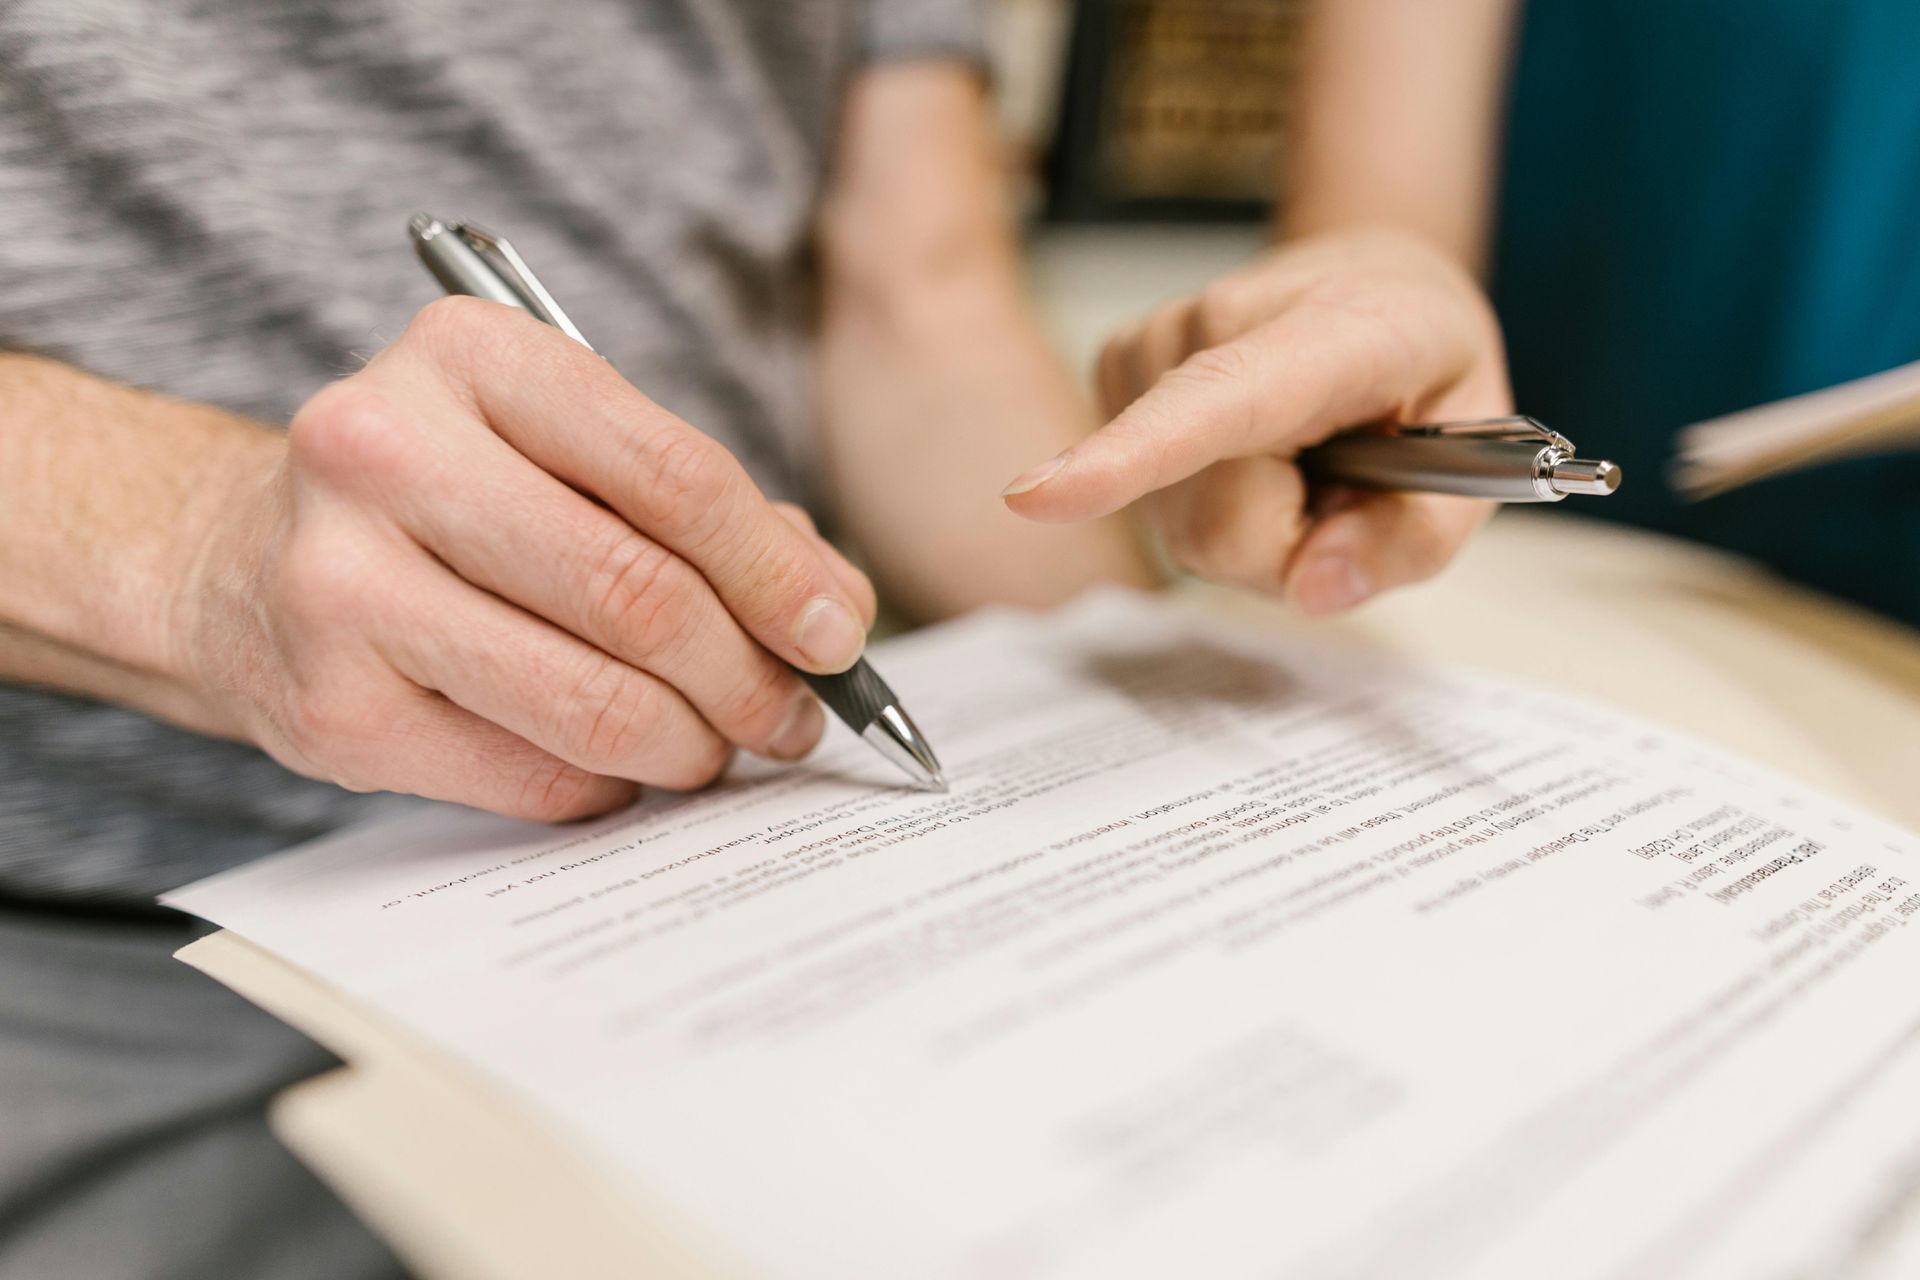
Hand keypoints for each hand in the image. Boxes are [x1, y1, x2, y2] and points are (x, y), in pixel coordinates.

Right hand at [182, 297, 875, 820]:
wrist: (245, 565)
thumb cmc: (449, 503)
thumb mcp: (564, 452)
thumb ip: (704, 513)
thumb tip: (833, 615)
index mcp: (472, 355)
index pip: (675, 476)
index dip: (778, 574)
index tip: (835, 637)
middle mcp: (387, 451)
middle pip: (641, 595)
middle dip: (750, 677)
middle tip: (793, 717)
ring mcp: (345, 584)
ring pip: (594, 701)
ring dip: (691, 745)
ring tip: (716, 746)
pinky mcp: (332, 708)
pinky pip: (533, 774)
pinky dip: (609, 784)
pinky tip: (619, 766)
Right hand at [1000, 230, 1510, 613]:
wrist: (1370, 276)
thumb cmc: (1421, 366)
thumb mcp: (1479, 455)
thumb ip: (1410, 538)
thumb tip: (1314, 589)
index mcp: (1335, 331)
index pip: (1218, 402)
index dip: (1131, 457)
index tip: (1038, 498)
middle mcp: (1215, 324)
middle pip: (1215, 522)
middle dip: (1286, 545)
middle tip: (1343, 487)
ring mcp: (1151, 345)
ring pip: (1183, 524)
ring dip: (1253, 523)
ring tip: (1303, 460)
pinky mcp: (1114, 370)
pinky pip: (1154, 503)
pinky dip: (1210, 500)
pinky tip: (1254, 453)